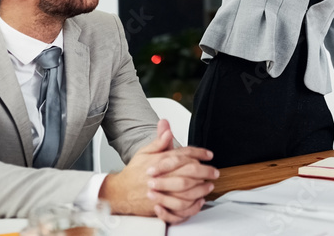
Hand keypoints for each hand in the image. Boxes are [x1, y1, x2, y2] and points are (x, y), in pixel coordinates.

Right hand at [100, 120, 217, 223]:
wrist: (120, 192)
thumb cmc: (134, 172)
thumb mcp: (145, 152)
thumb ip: (159, 141)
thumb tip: (166, 126)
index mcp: (160, 160)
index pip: (184, 153)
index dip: (199, 153)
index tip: (209, 155)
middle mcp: (162, 175)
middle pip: (189, 170)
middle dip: (205, 170)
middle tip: (214, 171)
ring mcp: (161, 190)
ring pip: (187, 189)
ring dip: (201, 187)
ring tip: (209, 185)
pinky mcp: (160, 204)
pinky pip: (180, 206)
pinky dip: (192, 204)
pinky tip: (198, 200)